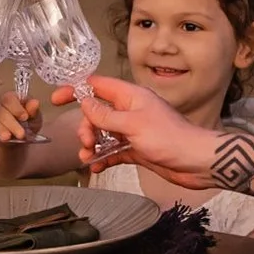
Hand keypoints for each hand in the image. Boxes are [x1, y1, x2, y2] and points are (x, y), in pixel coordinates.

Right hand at [0, 91, 40, 144]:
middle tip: (21, 134)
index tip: (25, 117)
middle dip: (12, 124)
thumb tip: (35, 102)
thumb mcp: (34, 117)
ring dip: (1, 130)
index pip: (10, 99)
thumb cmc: (27, 122)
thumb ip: (34, 111)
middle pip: (2, 111)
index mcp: (11, 98)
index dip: (17, 108)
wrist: (17, 136)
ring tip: (7, 138)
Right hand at [58, 76, 253, 196]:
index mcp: (131, 97)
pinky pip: (112, 151)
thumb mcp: (133, 124)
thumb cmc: (171, 139)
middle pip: (96, 113)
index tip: (57, 98)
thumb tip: (84, 103)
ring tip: (88, 157)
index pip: (97, 86)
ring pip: (102, 134)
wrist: (196, 163)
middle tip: (86, 141)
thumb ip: (105, 115)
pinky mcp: (137, 150)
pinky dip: (102, 158)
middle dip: (85, 127)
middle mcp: (131, 111)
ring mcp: (133, 131)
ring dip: (91, 144)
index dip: (76, 89)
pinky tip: (95, 167)